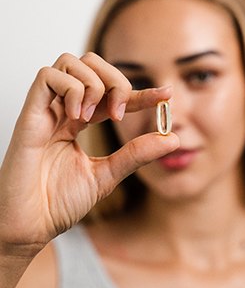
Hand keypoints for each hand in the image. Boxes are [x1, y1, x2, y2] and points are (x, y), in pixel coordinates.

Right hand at [0, 52, 178, 252]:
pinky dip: (71, 89)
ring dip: (93, 84)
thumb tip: (172, 138)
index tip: (166, 95)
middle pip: (92, 64)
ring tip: (93, 117)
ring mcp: (47, 109)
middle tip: (119, 113)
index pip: (114, 94)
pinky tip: (78, 115)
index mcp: (81, 121)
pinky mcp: (30, 114)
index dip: (142, 92)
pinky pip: (48, 77)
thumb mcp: (107, 174)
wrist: (30, 225)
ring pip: (71, 63)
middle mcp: (65, 109)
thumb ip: (136, 154)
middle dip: (116, 81)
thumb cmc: (60, 201)